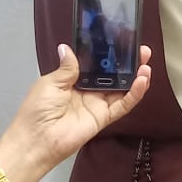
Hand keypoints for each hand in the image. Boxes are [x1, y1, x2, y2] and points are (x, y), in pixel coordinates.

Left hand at [0, 44, 151, 181]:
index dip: (109, 54)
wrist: (36, 140)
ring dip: (136, 77)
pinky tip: (142, 81)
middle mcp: (89, 91)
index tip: (122, 41)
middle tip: (142, 50)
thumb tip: (67, 47)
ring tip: (146, 64)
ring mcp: (98, 104)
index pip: (96, 65)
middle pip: (114, 75)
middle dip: (128, 63)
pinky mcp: (104, 117)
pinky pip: (123, 105)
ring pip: (122, 89)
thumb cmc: (37, 109)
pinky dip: (134, 94)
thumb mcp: (50, 83)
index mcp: (73, 80)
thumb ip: (67, 67)